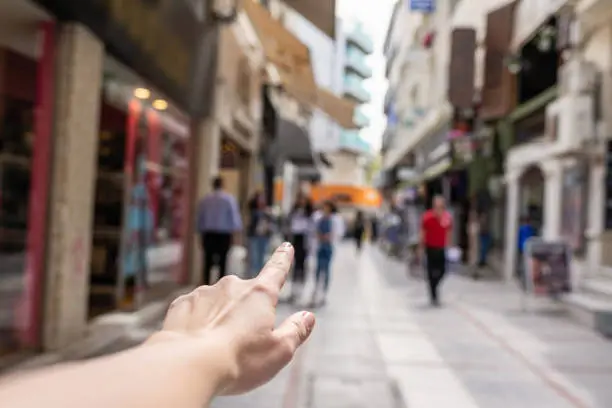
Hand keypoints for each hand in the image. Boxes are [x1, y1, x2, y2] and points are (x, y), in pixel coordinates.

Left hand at [149, 243, 314, 395]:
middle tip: (241, 344)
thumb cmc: (238, 361)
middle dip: (244, 314)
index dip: (283, 259)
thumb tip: (308, 317)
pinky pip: (195, 312)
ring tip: (216, 350)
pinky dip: (198, 325)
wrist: (187, 365)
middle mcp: (232, 286)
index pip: (276, 271)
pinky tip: (197, 343)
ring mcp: (204, 293)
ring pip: (218, 304)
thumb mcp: (279, 352)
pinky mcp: (182, 305)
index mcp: (260, 295)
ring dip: (220, 320)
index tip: (286, 247)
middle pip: (245, 295)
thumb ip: (296, 331)